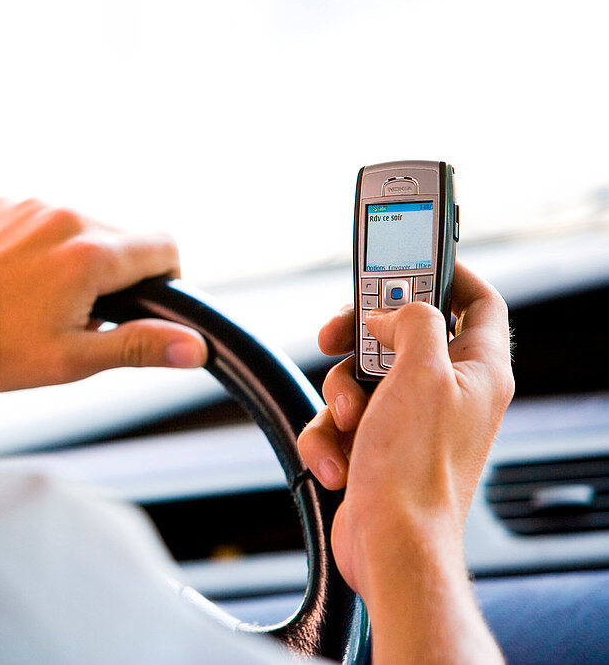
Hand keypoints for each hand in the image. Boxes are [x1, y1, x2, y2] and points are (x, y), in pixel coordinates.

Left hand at [0, 199, 206, 407]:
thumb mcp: (71, 359)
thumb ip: (138, 346)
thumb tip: (195, 346)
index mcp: (90, 252)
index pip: (163, 245)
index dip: (167, 279)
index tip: (147, 305)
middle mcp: (63, 215)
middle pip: (123, 236)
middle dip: (117, 273)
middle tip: (83, 316)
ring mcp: (28, 204)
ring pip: (82, 225)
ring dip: (78, 257)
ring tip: (41, 301)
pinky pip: (42, 218)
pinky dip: (42, 245)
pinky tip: (13, 281)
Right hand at [297, 262, 512, 662]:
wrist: (390, 546)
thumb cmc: (417, 472)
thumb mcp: (421, 373)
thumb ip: (412, 321)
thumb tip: (391, 313)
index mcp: (478, 371)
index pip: (478, 301)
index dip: (446, 272)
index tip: (407, 258)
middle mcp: (447, 393)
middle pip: (399, 335)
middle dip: (360, 338)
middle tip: (338, 335)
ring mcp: (409, 421)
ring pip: (358, 376)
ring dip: (338, 396)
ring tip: (350, 422)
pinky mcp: (375, 447)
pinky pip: (338, 419)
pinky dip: (328, 435)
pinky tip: (337, 459)